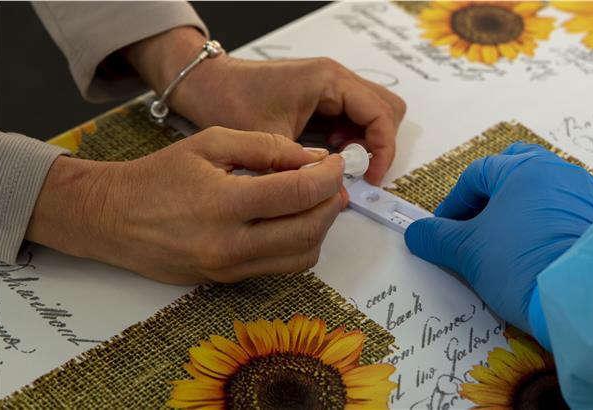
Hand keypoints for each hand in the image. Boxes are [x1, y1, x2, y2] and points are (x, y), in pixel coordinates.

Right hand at [26, 127, 346, 284]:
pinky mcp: (227, 281)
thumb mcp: (211, 143)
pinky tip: (295, 221)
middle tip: (335, 182)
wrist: (112, 217)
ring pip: (302, 257)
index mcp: (222, 204)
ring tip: (318, 201)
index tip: (337, 163)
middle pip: (308, 231)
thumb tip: (314, 159)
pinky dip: (300, 245)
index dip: (328, 176)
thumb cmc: (157, 175)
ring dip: (321, 228)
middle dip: (332, 203)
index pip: (298, 194)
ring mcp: (228, 269)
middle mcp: (228, 245)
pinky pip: (281, 268)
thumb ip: (268, 147)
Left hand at [123, 27, 405, 184]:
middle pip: (387, 108)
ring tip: (340, 166)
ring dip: (365, 141)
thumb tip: (332, 188)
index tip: (369, 177)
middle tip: (359, 172)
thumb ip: (304, 165)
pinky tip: (327, 158)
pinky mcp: (321, 97)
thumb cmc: (230, 100)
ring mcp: (329, 86)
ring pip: (373, 113)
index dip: (382, 149)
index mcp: (328, 80)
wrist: (206, 84)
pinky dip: (350, 139)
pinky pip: (352, 117)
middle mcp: (334, 78)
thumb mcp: (269, 139)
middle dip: (379, 144)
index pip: (380, 114)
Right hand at [404, 142, 592, 334]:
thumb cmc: (523, 263)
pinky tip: (547, 250)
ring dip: (524, 207)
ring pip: (546, 188)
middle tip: (480, 224)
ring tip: (513, 240)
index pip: (475, 176)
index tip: (445, 231)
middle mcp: (557, 171)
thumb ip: (438, 239)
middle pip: (515, 169)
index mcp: (521, 170)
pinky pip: (573, 209)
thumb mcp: (469, 253)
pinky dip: (553, 223)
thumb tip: (416, 233)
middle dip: (492, 193)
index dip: (454, 204)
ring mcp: (588, 192)